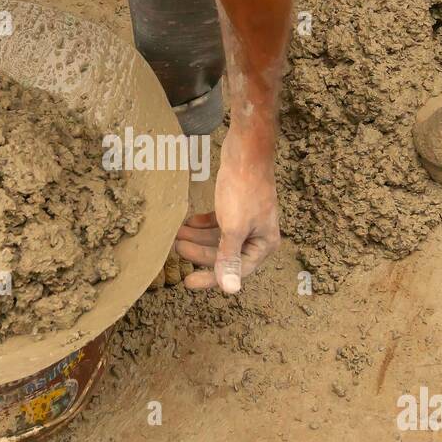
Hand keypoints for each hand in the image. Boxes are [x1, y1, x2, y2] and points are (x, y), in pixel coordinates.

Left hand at [175, 124, 279, 292]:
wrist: (246, 152)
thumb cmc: (243, 190)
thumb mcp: (234, 228)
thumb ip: (229, 258)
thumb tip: (231, 290)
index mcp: (264, 245)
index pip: (235, 270)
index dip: (210, 277)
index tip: (187, 281)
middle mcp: (258, 236)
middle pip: (225, 254)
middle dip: (199, 252)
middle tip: (177, 247)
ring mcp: (247, 221)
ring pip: (218, 238)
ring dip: (198, 238)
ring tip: (177, 234)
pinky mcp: (237, 207)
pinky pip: (218, 224)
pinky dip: (203, 225)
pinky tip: (188, 223)